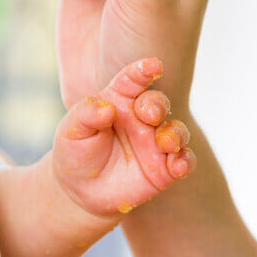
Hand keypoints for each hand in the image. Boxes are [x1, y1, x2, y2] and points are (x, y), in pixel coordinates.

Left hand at [52, 57, 194, 218]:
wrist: (80, 190)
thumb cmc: (76, 151)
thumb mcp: (71, 130)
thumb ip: (86, 115)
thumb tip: (107, 109)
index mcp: (119, 99)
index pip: (133, 79)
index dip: (144, 70)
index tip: (153, 65)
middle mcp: (141, 117)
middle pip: (158, 103)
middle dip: (158, 105)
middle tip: (150, 115)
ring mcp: (155, 142)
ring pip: (176, 131)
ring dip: (176, 134)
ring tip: (165, 142)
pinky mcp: (165, 168)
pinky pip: (184, 161)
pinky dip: (185, 161)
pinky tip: (178, 165)